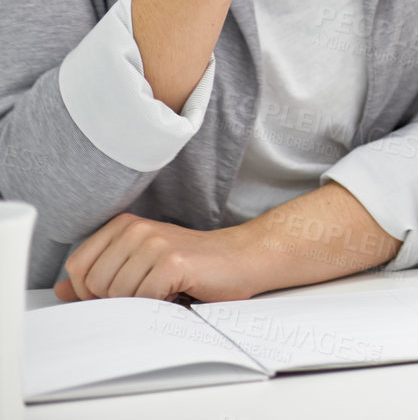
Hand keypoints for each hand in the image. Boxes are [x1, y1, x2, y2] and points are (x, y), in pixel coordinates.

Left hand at [54, 213, 264, 302]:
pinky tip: (176, 293)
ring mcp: (154, 243)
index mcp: (124, 225)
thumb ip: (100, 274)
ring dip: (139, 303)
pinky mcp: (172, 261)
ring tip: (163, 292)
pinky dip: (157, 305)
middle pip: (93, 285)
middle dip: (116, 300)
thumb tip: (61, 289)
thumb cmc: (193, 265)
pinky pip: (142, 299)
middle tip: (147, 294)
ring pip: (116, 294)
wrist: (242, 258)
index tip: (118, 292)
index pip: (77, 267)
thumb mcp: (140, 264)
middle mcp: (136, 229)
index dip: (89, 291)